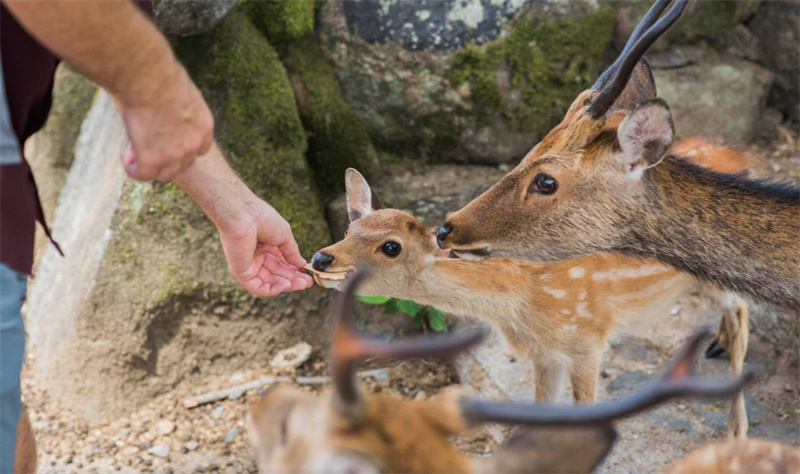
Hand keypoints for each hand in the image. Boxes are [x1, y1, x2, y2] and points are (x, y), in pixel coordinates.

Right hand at [118, 65, 213, 181]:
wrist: (146, 76)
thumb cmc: (158, 72)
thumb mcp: (180, 90)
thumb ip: (179, 105)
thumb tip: (167, 102)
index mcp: (205, 125)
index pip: (199, 148)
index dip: (182, 148)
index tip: (167, 142)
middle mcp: (194, 143)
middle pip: (183, 163)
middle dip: (166, 158)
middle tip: (148, 147)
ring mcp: (175, 154)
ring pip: (163, 173)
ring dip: (149, 166)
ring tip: (134, 155)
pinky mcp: (152, 159)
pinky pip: (141, 173)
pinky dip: (133, 169)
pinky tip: (126, 156)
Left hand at [217, 198, 313, 296]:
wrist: (245, 216)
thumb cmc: (263, 219)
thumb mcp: (284, 236)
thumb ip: (292, 253)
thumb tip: (302, 264)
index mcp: (265, 246)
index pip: (281, 263)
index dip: (295, 271)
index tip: (308, 276)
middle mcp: (256, 256)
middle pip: (276, 274)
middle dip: (293, 279)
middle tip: (307, 283)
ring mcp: (248, 265)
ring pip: (269, 282)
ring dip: (286, 285)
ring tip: (301, 284)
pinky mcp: (241, 272)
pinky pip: (258, 287)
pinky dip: (273, 289)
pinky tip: (286, 284)